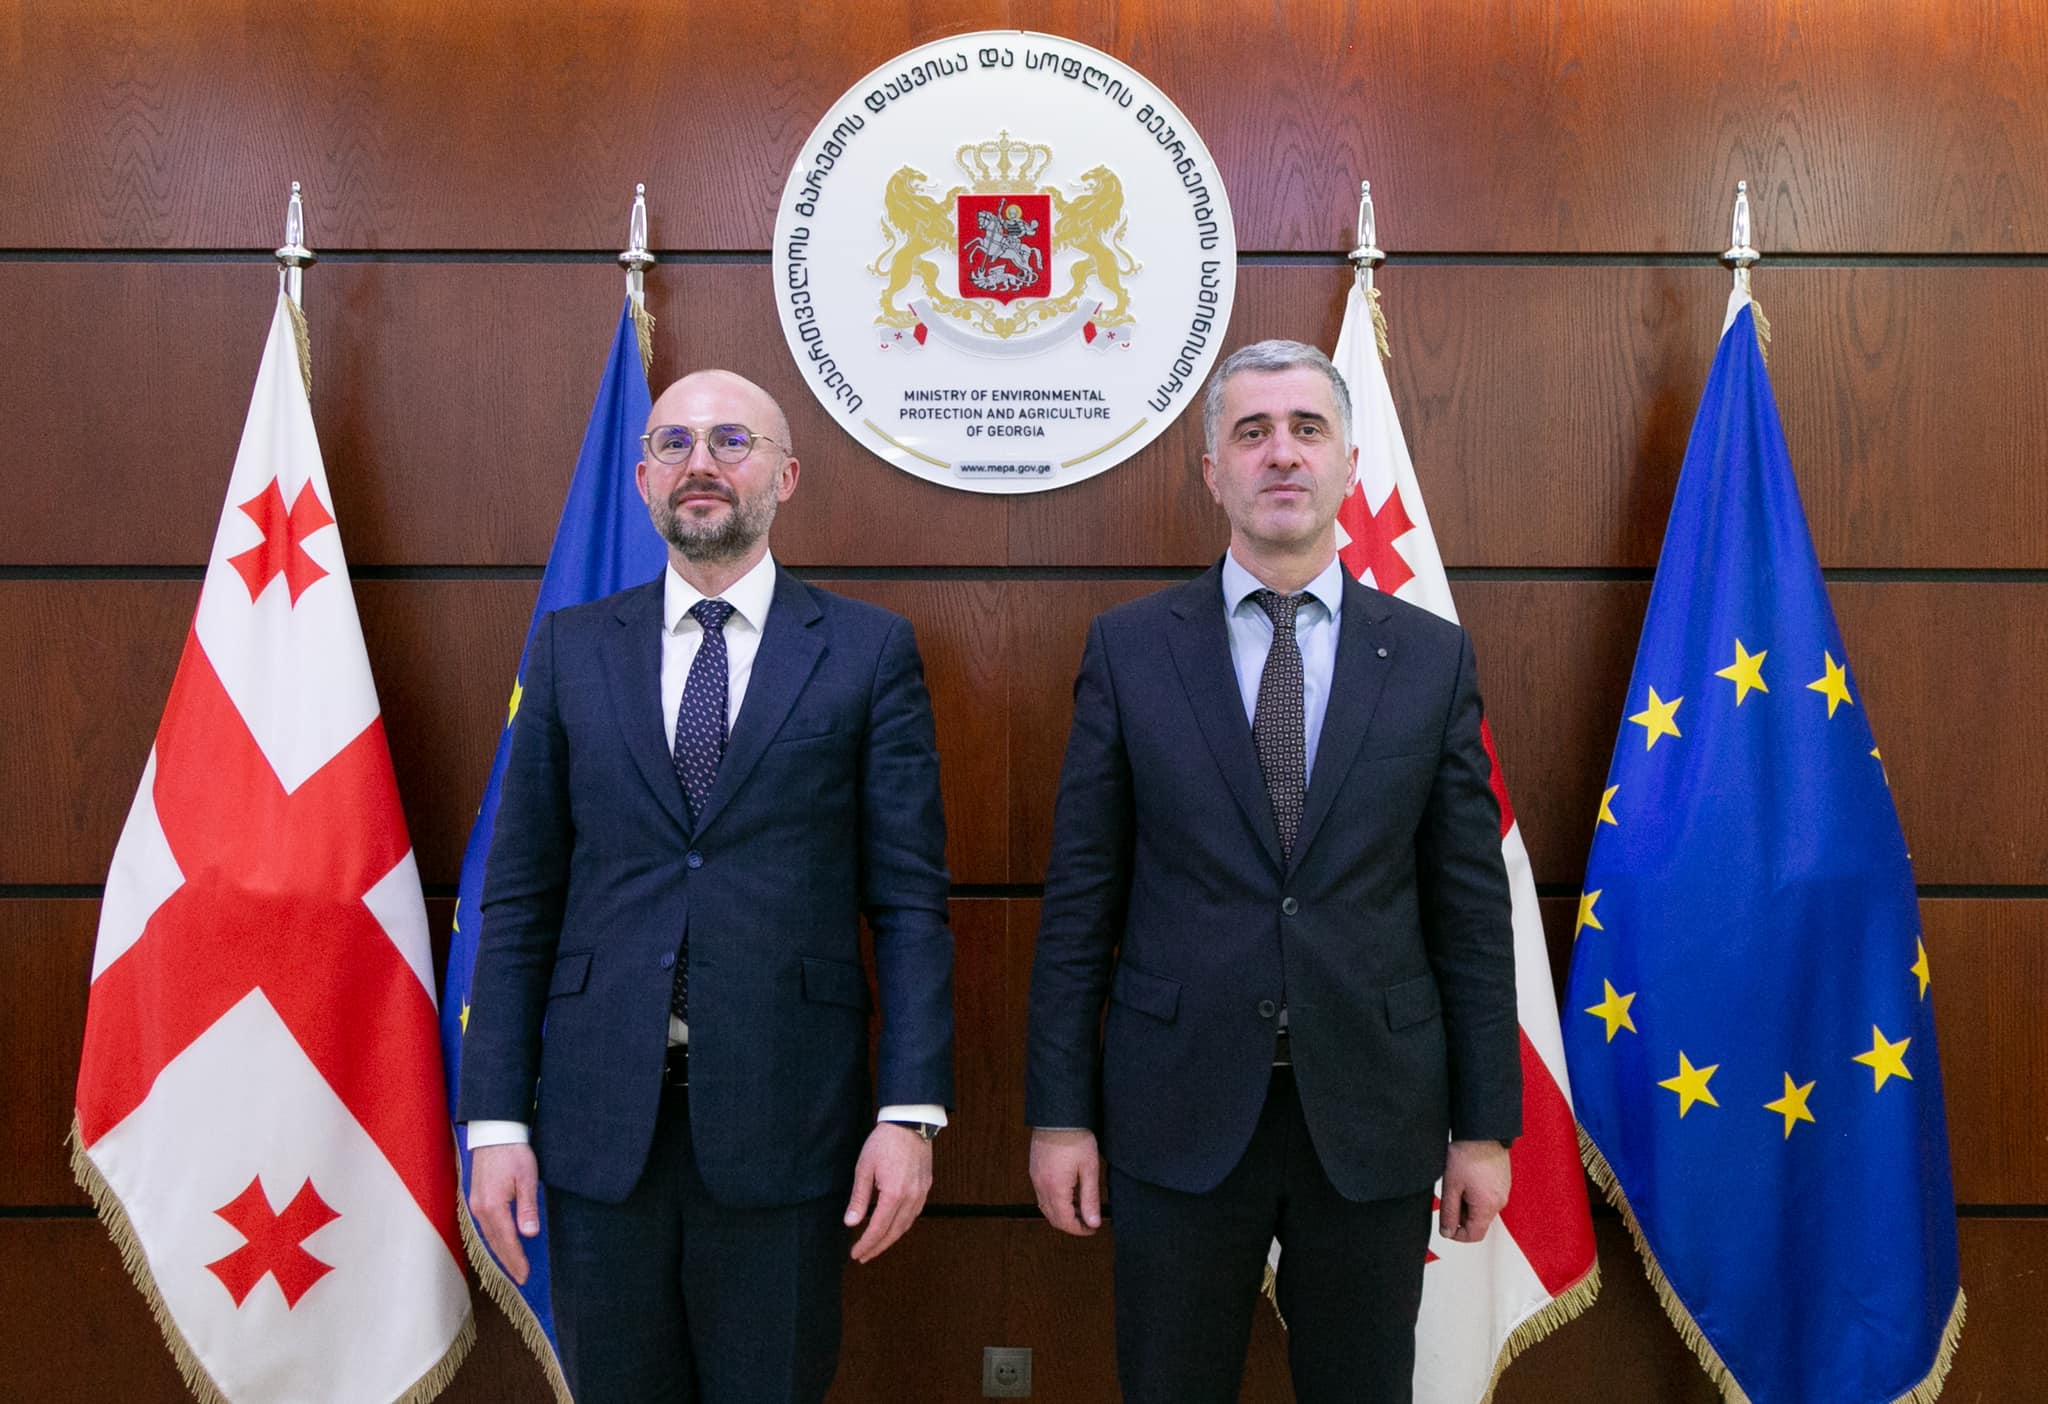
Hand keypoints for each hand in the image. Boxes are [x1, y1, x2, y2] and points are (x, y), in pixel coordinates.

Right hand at [468, 1142, 541, 1284]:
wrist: (494, 1133)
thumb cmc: (514, 1153)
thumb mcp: (527, 1178)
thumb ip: (527, 1208)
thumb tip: (529, 1235)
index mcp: (493, 1206)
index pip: (507, 1241)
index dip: (517, 1260)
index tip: (525, 1276)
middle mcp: (480, 1209)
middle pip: (495, 1243)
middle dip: (508, 1262)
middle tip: (521, 1279)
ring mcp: (475, 1204)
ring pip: (488, 1236)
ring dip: (501, 1253)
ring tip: (513, 1267)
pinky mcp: (475, 1199)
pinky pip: (485, 1226)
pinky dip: (494, 1239)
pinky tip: (501, 1244)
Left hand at [844, 1123, 933, 1262]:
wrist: (910, 1123)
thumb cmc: (884, 1143)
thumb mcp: (864, 1168)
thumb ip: (859, 1198)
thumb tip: (851, 1222)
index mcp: (894, 1194)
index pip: (879, 1229)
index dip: (866, 1244)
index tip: (856, 1254)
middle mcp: (911, 1198)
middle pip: (894, 1232)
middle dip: (878, 1247)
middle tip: (863, 1256)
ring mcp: (921, 1193)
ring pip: (906, 1225)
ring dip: (890, 1238)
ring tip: (876, 1245)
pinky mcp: (926, 1187)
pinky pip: (914, 1214)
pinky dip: (902, 1225)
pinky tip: (893, 1226)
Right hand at [1028, 1129, 1103, 1235]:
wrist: (1058, 1115)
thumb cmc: (1076, 1138)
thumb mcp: (1090, 1169)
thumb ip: (1090, 1198)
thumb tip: (1093, 1223)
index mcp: (1055, 1188)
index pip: (1065, 1222)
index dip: (1080, 1230)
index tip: (1093, 1228)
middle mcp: (1041, 1186)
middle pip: (1053, 1218)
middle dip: (1071, 1224)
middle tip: (1089, 1222)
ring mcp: (1035, 1177)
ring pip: (1046, 1207)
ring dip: (1062, 1213)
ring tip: (1081, 1207)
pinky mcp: (1035, 1169)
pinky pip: (1042, 1194)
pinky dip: (1055, 1201)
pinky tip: (1069, 1193)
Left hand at [1439, 1139, 1510, 1243]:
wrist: (1482, 1132)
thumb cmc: (1467, 1155)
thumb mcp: (1451, 1186)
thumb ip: (1448, 1212)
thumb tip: (1447, 1231)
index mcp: (1488, 1206)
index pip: (1474, 1235)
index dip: (1457, 1234)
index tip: (1446, 1224)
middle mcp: (1500, 1202)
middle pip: (1478, 1222)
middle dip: (1461, 1214)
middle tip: (1450, 1194)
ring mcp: (1503, 1191)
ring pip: (1483, 1209)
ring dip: (1468, 1202)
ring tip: (1459, 1182)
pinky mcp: (1503, 1182)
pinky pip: (1488, 1196)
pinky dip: (1476, 1193)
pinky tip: (1468, 1177)